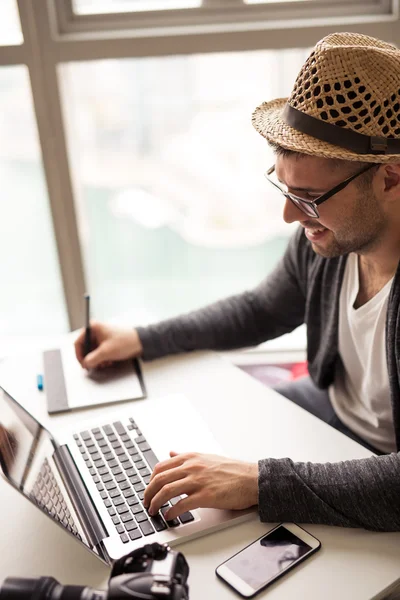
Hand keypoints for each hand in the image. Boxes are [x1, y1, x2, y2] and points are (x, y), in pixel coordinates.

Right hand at [74, 321, 142, 369]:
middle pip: (86, 348)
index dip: (79, 355)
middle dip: (91, 358)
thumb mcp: (106, 352)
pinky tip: (109, 361)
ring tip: (104, 363)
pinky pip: (100, 352)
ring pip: (93, 352)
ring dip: (97, 360)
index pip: (78, 342)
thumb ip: (92, 359)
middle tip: (94, 366)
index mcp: (93, 328)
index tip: (83, 364)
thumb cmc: (126, 341)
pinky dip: (103, 359)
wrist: (141, 342)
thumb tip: (85, 363)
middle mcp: (96, 331)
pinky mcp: (108, 342)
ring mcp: (102, 337)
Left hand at [143, 451, 257, 520]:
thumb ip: (186, 457)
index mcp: (191, 457)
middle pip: (160, 479)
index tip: (149, 489)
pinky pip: (181, 505)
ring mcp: (198, 481)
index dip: (151, 480)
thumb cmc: (232, 470)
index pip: (161, 467)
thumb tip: (171, 453)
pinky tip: (169, 516)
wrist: (251, 479)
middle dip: (148, 493)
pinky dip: (171, 512)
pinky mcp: (205, 496)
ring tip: (153, 511)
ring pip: (166, 491)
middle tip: (146, 502)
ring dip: (156, 503)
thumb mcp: (206, 457)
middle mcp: (192, 467)